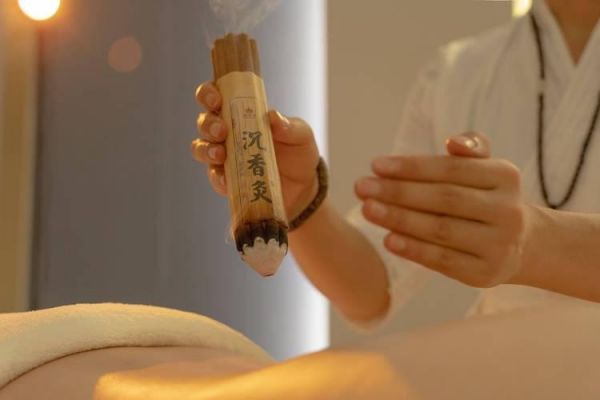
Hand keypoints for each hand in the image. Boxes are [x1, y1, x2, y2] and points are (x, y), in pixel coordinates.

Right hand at [191, 82, 320, 219]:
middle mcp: (227, 132)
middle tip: (222, 130)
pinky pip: (214, 177)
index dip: (209, 94)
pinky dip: (217, 177)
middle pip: (204, 122)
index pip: (216, 96)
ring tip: (220, 154)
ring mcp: (224, 157)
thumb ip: (289, 126)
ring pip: (201, 148)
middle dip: (208, 124)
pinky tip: (226, 178)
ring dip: (206, 149)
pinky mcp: (226, 180)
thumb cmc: (298, 152)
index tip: (216, 99)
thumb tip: (272, 115)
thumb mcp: (300, 135)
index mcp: (241, 113)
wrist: (303, 185)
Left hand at [355, 133, 530, 287]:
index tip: (375, 165)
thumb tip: (453, 142)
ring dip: (399, 219)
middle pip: (444, 198)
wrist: (520, 244)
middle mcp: (508, 211)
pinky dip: (413, 249)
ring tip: (367, 209)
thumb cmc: (486, 196)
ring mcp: (499, 245)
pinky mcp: (484, 274)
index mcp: (506, 176)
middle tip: (361, 187)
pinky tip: (388, 239)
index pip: (452, 169)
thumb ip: (470, 148)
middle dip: (398, 192)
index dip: (412, 167)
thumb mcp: (485, 168)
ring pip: (441, 230)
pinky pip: (442, 260)